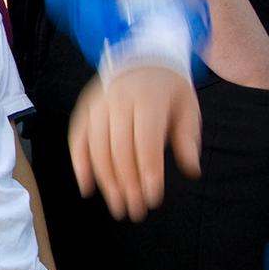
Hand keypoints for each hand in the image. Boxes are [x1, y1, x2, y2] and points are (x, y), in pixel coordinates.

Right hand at [68, 65, 201, 223]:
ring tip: (118, 206)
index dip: (148, 172)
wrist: (141, 58)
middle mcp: (118, 100)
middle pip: (120, 149)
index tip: (153, 198)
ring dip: (106, 181)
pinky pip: (77, 139)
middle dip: (127, 184)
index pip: (146, 141)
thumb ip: (188, 138)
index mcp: (148, 98)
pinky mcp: (84, 110)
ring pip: (97, 148)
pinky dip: (80, 165)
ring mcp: (97, 104)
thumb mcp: (187, 107)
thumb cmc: (168, 90)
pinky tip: (88, 188)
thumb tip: (191, 170)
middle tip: (135, 211)